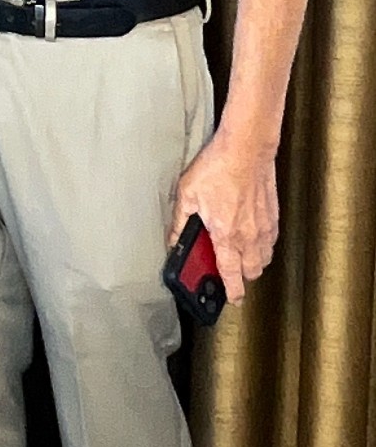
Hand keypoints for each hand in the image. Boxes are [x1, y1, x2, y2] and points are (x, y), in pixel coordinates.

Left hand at [170, 126, 279, 304]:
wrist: (246, 148)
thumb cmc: (217, 168)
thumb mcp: (187, 193)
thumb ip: (180, 222)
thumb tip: (174, 240)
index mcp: (226, 235)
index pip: (232, 274)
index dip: (232, 292)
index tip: (232, 299)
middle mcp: (249, 236)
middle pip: (252, 272)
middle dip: (242, 276)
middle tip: (229, 270)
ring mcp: (264, 226)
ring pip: (265, 258)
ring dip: (254, 261)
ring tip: (239, 253)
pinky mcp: (273, 215)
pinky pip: (272, 241)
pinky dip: (264, 245)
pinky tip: (252, 235)